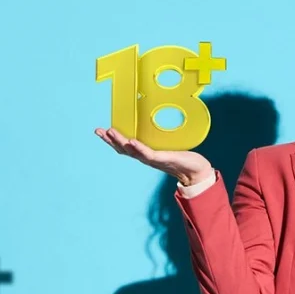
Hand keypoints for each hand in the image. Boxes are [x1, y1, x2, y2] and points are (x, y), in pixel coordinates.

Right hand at [95, 127, 212, 185]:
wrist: (196, 171)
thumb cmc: (183, 158)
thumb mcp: (169, 145)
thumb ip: (162, 138)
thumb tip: (159, 122)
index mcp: (146, 154)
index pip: (125, 147)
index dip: (113, 140)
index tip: (101, 131)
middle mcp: (146, 157)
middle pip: (124, 150)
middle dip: (110, 140)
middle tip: (98, 131)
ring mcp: (153, 159)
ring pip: (132, 151)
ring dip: (120, 142)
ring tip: (110, 132)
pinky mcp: (162, 159)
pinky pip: (148, 154)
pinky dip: (139, 148)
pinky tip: (132, 141)